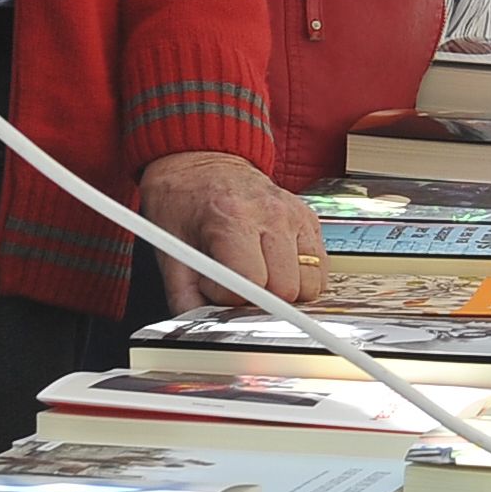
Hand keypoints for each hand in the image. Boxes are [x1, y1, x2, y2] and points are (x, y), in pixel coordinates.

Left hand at [142, 151, 323, 310]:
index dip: (230, 298)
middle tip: (237, 283)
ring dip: (285, 291)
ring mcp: (295, 214)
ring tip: (259, 275)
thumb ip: (184, 296)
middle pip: (286, 289)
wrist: (202, 161)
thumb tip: (201, 329)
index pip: (252, 284)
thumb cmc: (184, 203)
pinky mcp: (310, 218)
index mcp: (232, 218)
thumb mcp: (170, 249)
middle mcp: (270, 213)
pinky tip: (275, 266)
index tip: (215, 287)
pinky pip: (320, 268)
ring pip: (310, 283)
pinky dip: (301, 277)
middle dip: (261, 299)